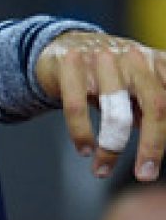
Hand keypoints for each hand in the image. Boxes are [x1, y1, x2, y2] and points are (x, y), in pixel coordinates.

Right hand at [35, 31, 165, 180]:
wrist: (64, 44)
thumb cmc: (108, 73)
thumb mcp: (138, 87)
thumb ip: (152, 110)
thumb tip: (159, 147)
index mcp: (158, 63)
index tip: (156, 165)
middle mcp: (135, 58)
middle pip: (156, 105)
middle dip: (152, 146)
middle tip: (145, 175)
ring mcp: (102, 59)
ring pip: (115, 110)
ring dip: (110, 148)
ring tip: (102, 170)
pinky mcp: (70, 65)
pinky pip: (76, 107)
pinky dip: (81, 133)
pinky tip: (84, 149)